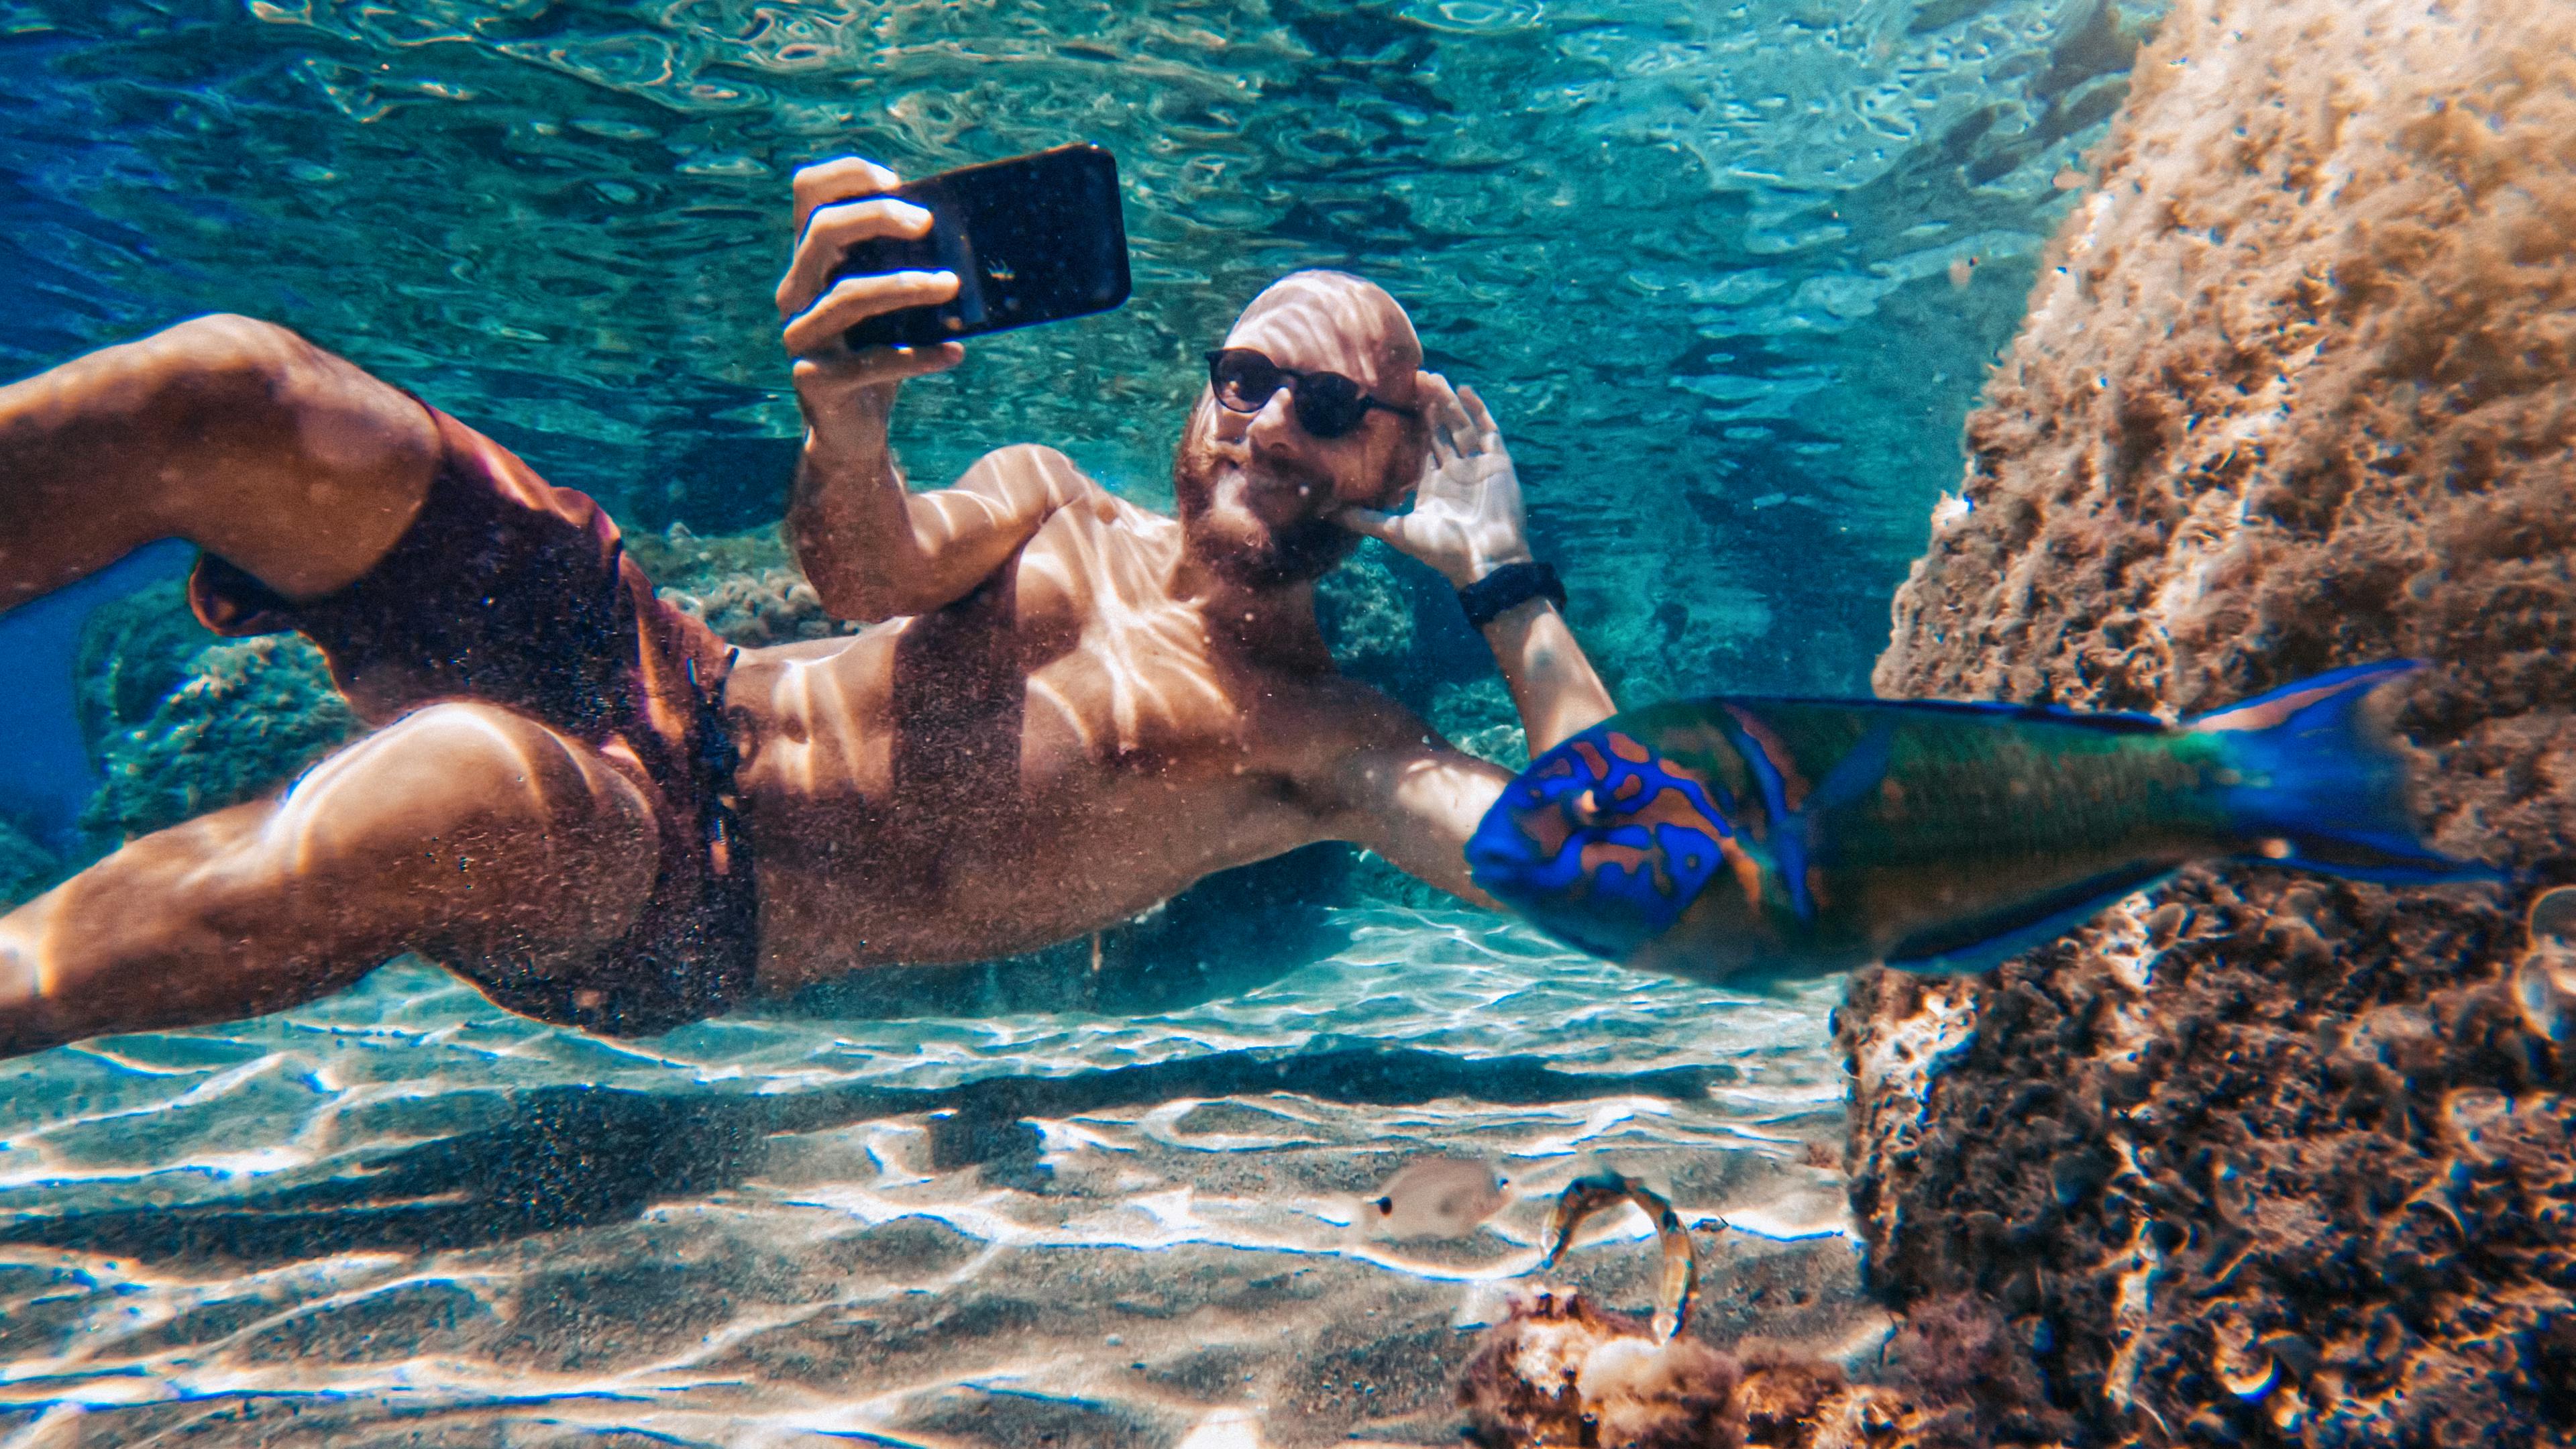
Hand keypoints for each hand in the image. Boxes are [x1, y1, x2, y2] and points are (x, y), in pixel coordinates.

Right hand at [776, 157, 963, 455]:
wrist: (852, 430)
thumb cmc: (879, 352)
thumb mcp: (891, 305)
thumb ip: (904, 266)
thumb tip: (964, 236)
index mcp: (811, 261)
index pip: (808, 193)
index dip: (847, 175)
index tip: (897, 180)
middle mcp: (796, 292)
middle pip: (823, 232)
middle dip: (877, 218)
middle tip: (928, 224)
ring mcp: (801, 336)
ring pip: (847, 296)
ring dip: (905, 286)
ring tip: (952, 284)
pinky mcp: (815, 380)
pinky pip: (869, 362)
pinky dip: (917, 357)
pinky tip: (954, 354)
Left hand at [1339, 375, 1534, 589]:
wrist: (1486, 561)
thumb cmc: (1443, 551)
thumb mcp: (1397, 532)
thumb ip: (1365, 520)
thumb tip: (1327, 513)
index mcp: (1433, 484)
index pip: (1421, 445)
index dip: (1411, 422)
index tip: (1397, 399)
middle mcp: (1455, 471)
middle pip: (1441, 429)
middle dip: (1428, 405)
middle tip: (1413, 377)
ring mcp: (1478, 465)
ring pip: (1461, 425)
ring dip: (1447, 402)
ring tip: (1433, 377)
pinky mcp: (1498, 463)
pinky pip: (1489, 431)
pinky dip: (1478, 411)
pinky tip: (1464, 390)